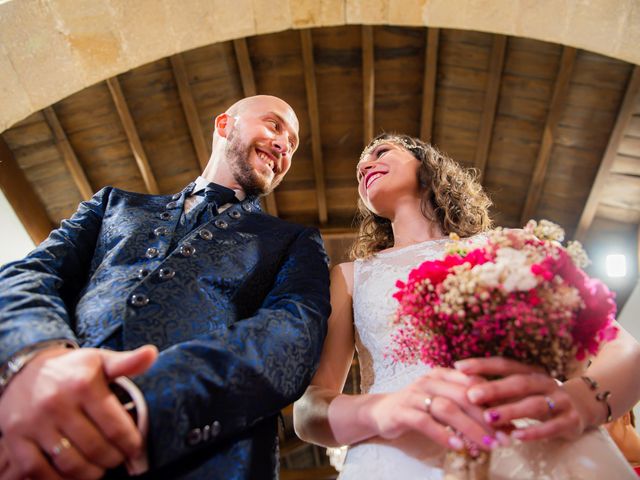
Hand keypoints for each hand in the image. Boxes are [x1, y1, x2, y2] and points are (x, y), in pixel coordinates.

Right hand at [0, 345, 156, 479]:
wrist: (24, 371)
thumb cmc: (71, 370)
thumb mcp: (100, 360)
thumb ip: (127, 363)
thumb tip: (152, 354)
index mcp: (82, 384)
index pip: (116, 426)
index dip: (131, 444)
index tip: (135, 448)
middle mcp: (57, 404)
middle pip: (96, 448)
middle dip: (113, 459)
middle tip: (118, 458)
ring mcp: (34, 424)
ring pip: (70, 464)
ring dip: (91, 473)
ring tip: (100, 468)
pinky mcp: (16, 439)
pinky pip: (38, 471)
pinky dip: (59, 479)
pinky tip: (73, 474)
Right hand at [366, 368, 498, 450]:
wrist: (381, 412)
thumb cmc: (418, 407)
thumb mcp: (443, 402)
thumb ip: (468, 407)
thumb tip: (504, 421)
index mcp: (443, 374)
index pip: (474, 383)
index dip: (495, 402)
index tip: (512, 422)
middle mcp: (430, 381)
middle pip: (464, 396)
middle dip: (486, 419)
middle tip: (504, 439)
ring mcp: (415, 395)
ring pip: (447, 408)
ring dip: (469, 428)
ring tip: (486, 445)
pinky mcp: (402, 410)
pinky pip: (425, 421)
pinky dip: (443, 434)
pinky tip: (458, 447)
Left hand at [455, 357, 587, 441]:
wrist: (582, 408)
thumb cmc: (538, 398)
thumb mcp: (520, 390)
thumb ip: (497, 389)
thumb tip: (462, 385)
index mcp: (530, 371)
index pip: (504, 364)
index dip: (482, 364)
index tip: (458, 367)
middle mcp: (545, 382)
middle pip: (518, 383)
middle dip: (494, 389)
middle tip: (471, 395)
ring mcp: (560, 401)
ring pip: (534, 404)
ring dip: (511, 411)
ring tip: (490, 417)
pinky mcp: (570, 421)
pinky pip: (552, 427)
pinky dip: (534, 431)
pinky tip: (517, 436)